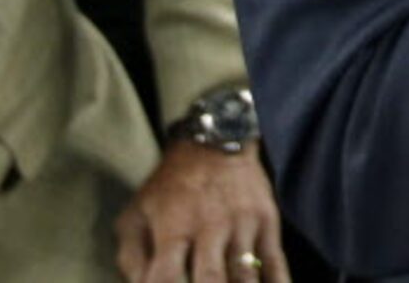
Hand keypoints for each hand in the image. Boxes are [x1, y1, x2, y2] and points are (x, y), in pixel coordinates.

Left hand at [115, 142, 288, 282]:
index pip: (163, 279)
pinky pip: (276, 262)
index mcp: (173, 229)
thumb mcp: (136, 214)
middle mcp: (210, 228)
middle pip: (211, 280)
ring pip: (246, 276)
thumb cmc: (169, 184)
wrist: (218, 139)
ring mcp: (243, 225)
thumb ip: (131, 258)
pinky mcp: (267, 221)